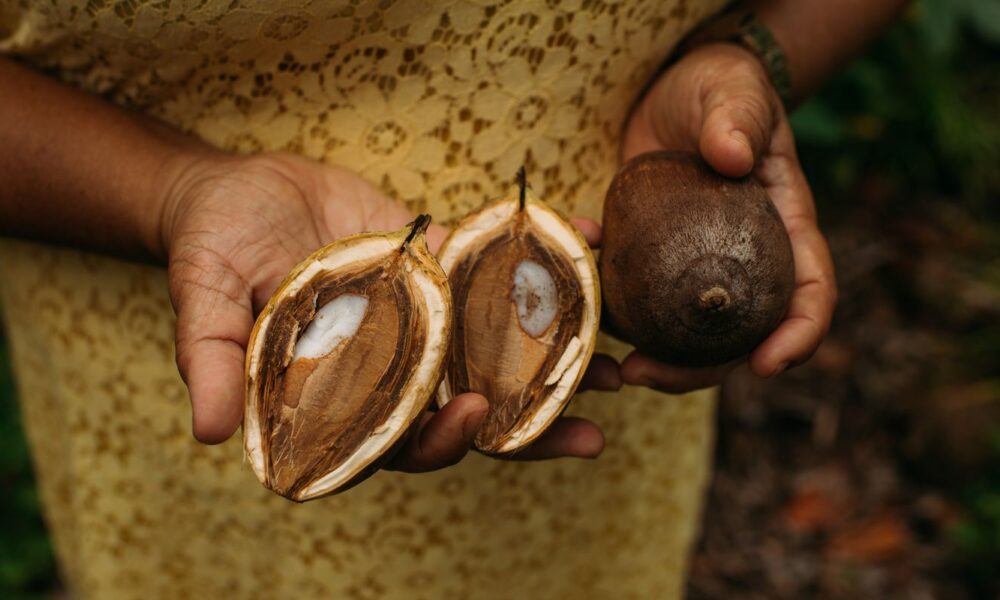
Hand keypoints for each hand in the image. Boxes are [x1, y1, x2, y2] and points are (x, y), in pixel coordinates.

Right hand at [159, 151, 611, 469]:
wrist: (238, 187)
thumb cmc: (211, 249)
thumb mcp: (204, 300)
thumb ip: (213, 361)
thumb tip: (210, 432)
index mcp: (341, 394)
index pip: (395, 438)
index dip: (436, 440)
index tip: (472, 418)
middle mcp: (393, 365)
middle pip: (465, 408)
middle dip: (527, 424)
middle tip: (591, 427)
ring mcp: (424, 318)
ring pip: (495, 350)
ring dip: (556, 360)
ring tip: (618, 364)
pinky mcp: (442, 267)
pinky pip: (494, 274)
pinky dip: (545, 264)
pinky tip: (594, 248)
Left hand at [619, 42, 836, 391]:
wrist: (675, 93)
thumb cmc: (720, 90)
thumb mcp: (734, 92)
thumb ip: (737, 118)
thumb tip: (732, 157)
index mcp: (784, 229)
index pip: (809, 290)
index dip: (798, 334)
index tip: (768, 364)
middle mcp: (746, 263)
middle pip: (737, 336)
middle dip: (698, 371)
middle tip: (644, 374)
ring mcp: (696, 269)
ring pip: (685, 335)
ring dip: (651, 359)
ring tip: (613, 368)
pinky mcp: (654, 263)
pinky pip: (636, 298)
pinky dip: (609, 307)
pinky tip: (578, 293)